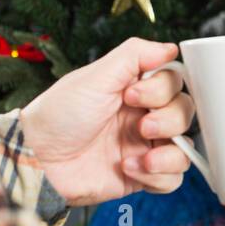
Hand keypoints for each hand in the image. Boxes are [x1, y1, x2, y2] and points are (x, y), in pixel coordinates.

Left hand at [19, 38, 196, 206]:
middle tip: (142, 125)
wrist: (38, 162)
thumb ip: (135, 55)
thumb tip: (171, 47)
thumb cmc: (58, 116)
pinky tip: (129, 168)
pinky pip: (173, 178)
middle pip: (185, 112)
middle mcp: (143, 116)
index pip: (175, 82)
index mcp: (134, 89)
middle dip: (170, 120)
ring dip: (169, 152)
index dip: (164, 88)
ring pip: (186, 147)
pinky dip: (158, 175)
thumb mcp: (94, 76)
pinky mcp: (142, 176)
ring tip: (141, 157)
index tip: (133, 94)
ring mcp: (144, 147)